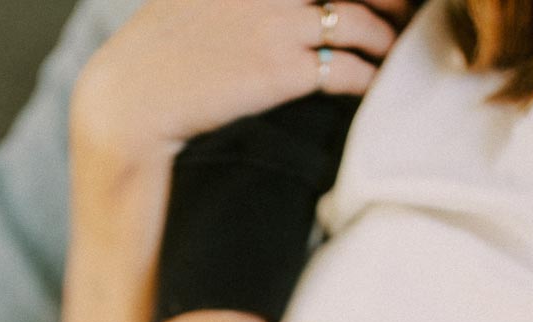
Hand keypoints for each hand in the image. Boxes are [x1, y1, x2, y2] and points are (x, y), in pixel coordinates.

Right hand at [74, 0, 416, 154]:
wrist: (133, 102)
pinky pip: (347, 70)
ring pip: (361, 20)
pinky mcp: (283, 72)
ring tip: (389, 47)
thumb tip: (277, 8)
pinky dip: (368, 76)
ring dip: (385, 36)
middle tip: (399, 7)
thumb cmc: (160, 51)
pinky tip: (373, 83)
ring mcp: (278, 23)